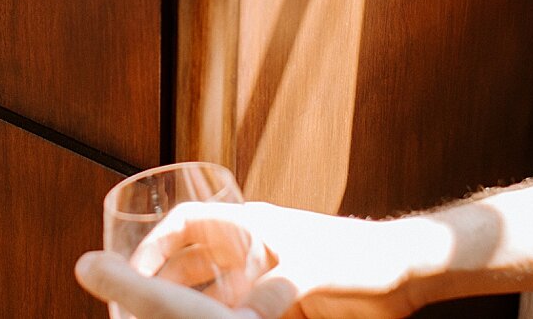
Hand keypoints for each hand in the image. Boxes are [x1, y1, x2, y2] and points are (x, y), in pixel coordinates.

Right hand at [76, 201, 431, 318]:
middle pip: (189, 263)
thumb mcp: (316, 268)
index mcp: (251, 226)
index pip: (186, 223)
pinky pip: (235, 316)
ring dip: (187, 310)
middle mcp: (250, 251)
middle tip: (136, 314)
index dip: (153, 244)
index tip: (130, 271)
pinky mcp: (278, 306)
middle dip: (160, 284)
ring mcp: (262, 279)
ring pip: (209, 294)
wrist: (402, 272)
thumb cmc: (361, 254)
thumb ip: (279, 290)